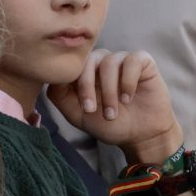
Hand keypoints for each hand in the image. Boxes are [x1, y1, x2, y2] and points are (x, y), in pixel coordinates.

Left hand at [47, 49, 182, 165]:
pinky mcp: (143, 62)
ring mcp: (122, 60)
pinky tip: (128, 98)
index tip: (83, 108)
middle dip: (87, 86)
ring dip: (109, 91)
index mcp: (86, 72)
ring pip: (109, 62)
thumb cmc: (111, 124)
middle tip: (92, 110)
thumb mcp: (79, 115)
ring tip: (112, 112)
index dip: (74, 83)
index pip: (73, 65)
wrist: (141, 135)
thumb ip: (61, 96)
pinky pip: (132, 60)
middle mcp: (103, 62)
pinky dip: (128, 81)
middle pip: (88, 60)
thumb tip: (52, 77)